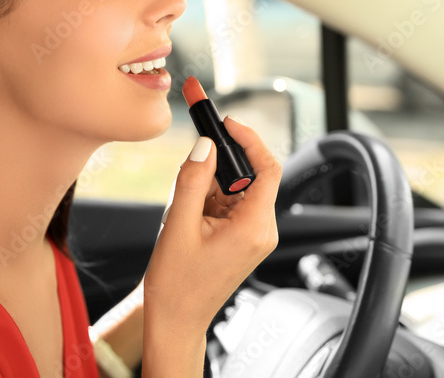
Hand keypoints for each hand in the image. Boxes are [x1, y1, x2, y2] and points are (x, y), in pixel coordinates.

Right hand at [143, 117, 280, 344]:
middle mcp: (263, 230)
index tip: (226, 123)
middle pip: (251, 176)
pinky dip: (211, 200)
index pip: (267, 167)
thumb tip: (205, 144)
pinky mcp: (245, 239)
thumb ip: (193, 179)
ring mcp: (256, 236)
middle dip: (219, 167)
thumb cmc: (176, 284)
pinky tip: (190, 218)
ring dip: (211, 186)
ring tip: (185, 212)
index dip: (249, 139)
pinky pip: (233, 204)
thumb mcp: (177, 225)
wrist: (176, 321)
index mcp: (254, 227)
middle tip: (190, 172)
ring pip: (239, 189)